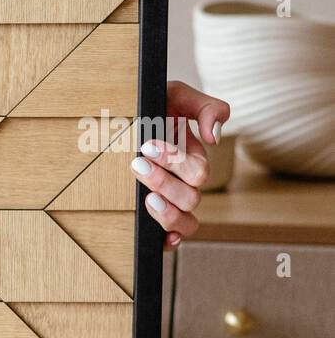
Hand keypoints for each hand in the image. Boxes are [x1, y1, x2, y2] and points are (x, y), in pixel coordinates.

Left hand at [130, 80, 230, 249]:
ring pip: (185, 223)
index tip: (147, 145)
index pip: (197, 172)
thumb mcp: (176, 96)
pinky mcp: (156, 216)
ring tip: (146, 198)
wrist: (122, 117)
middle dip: (164, 181)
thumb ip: (207, 108)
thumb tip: (215, 138)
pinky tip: (162, 238)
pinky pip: (171, 239)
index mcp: (193, 159)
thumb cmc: (152, 106)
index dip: (174, 161)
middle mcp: (185, 184)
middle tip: (137, 163)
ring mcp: (171, 202)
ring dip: (167, 213)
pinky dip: (169, 241)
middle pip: (191, 197)